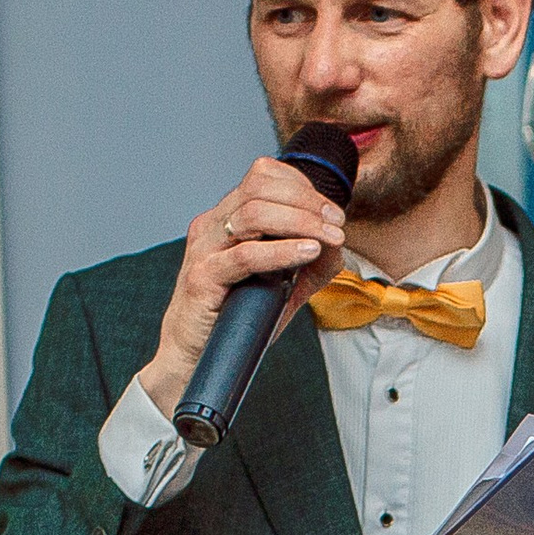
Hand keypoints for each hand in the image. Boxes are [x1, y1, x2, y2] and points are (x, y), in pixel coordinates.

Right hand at [137, 159, 348, 416]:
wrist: (194, 358)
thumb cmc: (235, 320)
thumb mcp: (280, 286)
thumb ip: (307, 264)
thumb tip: (338, 245)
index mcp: (226, 219)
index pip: (262, 176)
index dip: (302, 186)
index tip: (331, 213)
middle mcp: (212, 225)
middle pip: (259, 186)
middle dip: (306, 201)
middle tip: (336, 223)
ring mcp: (204, 248)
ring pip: (253, 212)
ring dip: (300, 221)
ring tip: (329, 238)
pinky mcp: (203, 276)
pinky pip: (246, 255)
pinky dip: (282, 251)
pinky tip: (308, 252)